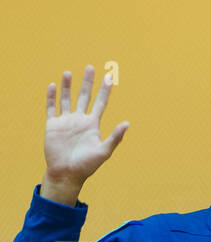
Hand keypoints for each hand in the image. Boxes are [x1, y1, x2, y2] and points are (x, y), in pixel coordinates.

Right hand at [42, 66, 128, 202]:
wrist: (66, 174)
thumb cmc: (87, 165)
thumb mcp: (104, 151)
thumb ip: (115, 137)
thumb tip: (128, 123)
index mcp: (92, 125)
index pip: (100, 103)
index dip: (105, 91)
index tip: (109, 77)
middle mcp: (80, 120)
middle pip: (84, 97)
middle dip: (87, 83)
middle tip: (90, 67)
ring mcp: (66, 121)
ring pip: (67, 99)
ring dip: (67, 86)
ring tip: (68, 73)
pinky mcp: (53, 125)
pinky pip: (52, 108)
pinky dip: (52, 97)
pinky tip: (53, 86)